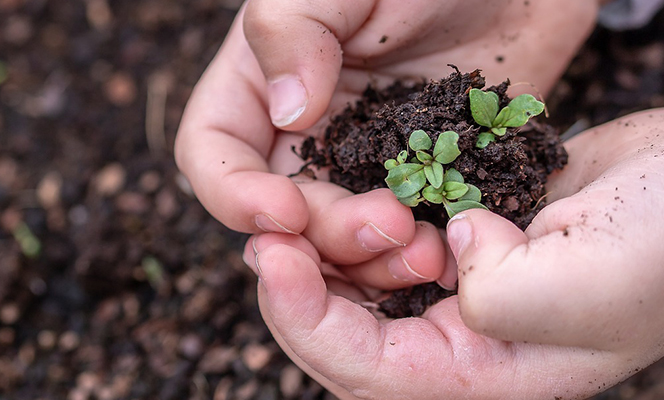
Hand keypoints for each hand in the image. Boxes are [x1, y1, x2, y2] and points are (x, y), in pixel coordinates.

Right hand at [175, 0, 600, 288]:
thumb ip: (293, 28)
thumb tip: (288, 114)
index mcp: (262, 83)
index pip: (212, 152)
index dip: (233, 193)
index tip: (284, 211)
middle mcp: (303, 134)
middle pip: (283, 213)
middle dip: (325, 234)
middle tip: (387, 225)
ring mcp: (361, 164)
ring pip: (339, 241)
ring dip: (372, 260)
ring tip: (428, 251)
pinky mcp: (417, 184)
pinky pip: (402, 237)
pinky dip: (417, 254)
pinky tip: (451, 249)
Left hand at [244, 108, 663, 398]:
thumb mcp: (593, 282)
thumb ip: (503, 294)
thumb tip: (449, 252)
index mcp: (489, 378)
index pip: (369, 373)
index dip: (308, 321)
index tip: (273, 258)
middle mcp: (465, 347)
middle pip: (347, 340)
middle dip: (297, 292)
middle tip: (265, 235)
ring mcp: (459, 297)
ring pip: (359, 295)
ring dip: (323, 258)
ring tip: (294, 215)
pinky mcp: (460, 249)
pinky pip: (386, 250)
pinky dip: (356, 230)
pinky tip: (344, 201)